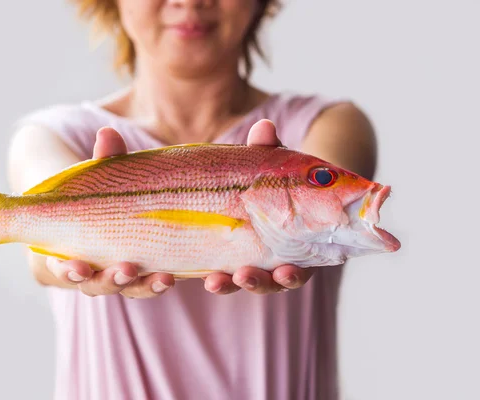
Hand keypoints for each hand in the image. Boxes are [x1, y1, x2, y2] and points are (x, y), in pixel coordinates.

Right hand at [44, 127, 174, 298]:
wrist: (118, 212)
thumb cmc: (101, 197)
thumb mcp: (100, 180)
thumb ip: (104, 161)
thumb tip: (107, 133)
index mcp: (73, 254)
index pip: (65, 270)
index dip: (69, 271)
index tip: (78, 266)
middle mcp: (98, 273)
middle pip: (101, 286)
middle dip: (112, 281)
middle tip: (126, 270)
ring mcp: (127, 277)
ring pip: (134, 289)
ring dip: (148, 286)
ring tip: (165, 279)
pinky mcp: (154, 273)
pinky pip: (162, 282)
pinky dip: (173, 280)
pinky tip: (196, 277)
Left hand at [202, 119, 315, 294]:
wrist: (244, 186)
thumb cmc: (266, 179)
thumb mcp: (266, 165)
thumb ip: (266, 151)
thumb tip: (264, 126)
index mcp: (292, 245)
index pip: (299, 268)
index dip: (293, 275)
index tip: (285, 271)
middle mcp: (272, 261)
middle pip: (269, 282)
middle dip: (258, 283)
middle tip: (245, 276)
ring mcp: (245, 263)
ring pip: (239, 281)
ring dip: (229, 285)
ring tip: (215, 281)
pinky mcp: (219, 261)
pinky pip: (213, 274)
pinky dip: (206, 275)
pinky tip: (180, 276)